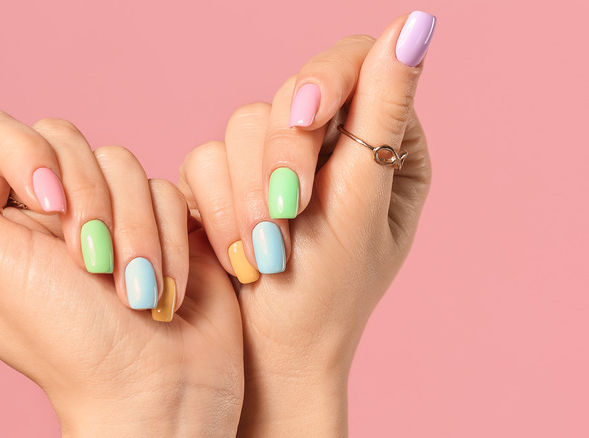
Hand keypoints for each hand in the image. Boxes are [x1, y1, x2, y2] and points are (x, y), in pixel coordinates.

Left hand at [0, 110, 243, 436]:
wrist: (158, 387)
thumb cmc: (71, 344)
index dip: (25, 154)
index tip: (49, 204)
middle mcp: (43, 209)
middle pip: (63, 139)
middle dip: (91, 203)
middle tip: (93, 266)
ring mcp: (103, 211)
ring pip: (121, 162)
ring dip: (135, 233)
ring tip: (134, 291)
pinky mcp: (154, 218)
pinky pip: (164, 188)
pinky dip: (168, 241)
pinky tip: (162, 287)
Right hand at [178, 12, 434, 436]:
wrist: (270, 355)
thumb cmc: (327, 294)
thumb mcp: (361, 203)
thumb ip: (381, 114)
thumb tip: (416, 24)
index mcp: (383, 144)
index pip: (356, 65)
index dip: (324, 79)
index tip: (304, 116)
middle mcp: (328, 146)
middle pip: (290, 93)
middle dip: (281, 158)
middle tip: (287, 217)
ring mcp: (275, 163)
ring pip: (241, 124)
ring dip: (248, 192)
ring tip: (264, 252)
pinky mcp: (228, 181)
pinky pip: (205, 157)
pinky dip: (219, 206)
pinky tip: (239, 251)